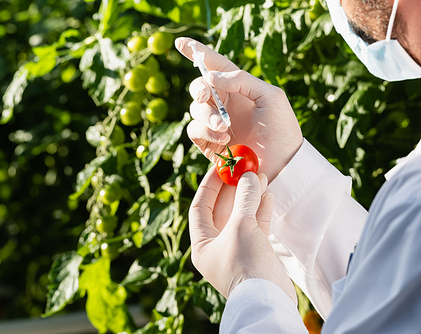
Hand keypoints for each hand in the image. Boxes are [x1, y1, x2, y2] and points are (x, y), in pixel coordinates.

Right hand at [175, 37, 302, 182]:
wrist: (281, 164)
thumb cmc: (281, 129)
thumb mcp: (270, 97)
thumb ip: (241, 80)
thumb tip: (210, 76)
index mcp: (238, 87)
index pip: (214, 65)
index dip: (196, 52)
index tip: (180, 42)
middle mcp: (223, 102)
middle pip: (198, 87)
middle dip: (200, 90)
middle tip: (206, 96)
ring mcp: (214, 123)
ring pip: (194, 109)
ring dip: (208, 116)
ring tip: (226, 128)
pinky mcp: (208, 143)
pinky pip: (194, 130)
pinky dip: (205, 132)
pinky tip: (223, 139)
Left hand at [189, 167, 296, 302]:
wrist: (269, 299)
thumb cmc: (245, 264)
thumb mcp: (241, 226)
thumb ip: (244, 199)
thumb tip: (249, 176)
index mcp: (202, 243)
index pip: (200, 207)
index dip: (209, 186)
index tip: (220, 167)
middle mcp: (216, 247)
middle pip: (222, 210)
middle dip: (234, 189)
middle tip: (244, 169)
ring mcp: (236, 250)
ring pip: (241, 216)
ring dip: (250, 197)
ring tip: (261, 177)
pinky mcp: (255, 253)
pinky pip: (256, 226)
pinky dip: (261, 211)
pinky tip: (268, 195)